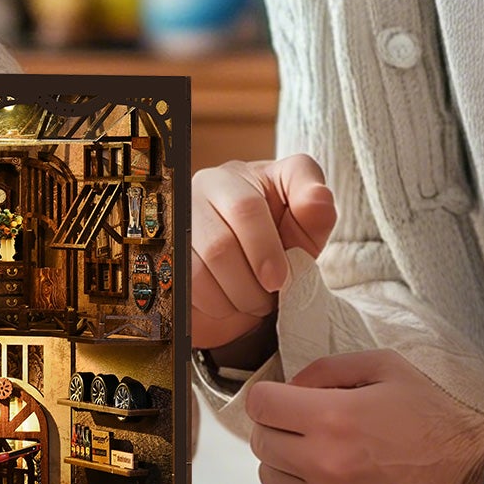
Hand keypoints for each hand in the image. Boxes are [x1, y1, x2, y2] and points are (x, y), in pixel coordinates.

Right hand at [191, 155, 337, 350]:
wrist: (254, 272)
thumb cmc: (282, 238)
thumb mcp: (306, 224)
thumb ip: (316, 208)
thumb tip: (318, 198)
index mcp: (236, 177)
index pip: (245, 208)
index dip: (265, 248)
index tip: (280, 278)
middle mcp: (198, 192)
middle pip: (219, 246)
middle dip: (251, 283)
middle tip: (270, 294)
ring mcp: (176, 222)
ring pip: (198, 272)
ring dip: (234, 298)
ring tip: (252, 298)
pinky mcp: (165, 256)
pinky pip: (184, 290)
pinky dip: (214, 307)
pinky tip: (228, 301)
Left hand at [244, 348, 483, 483]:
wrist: (474, 473)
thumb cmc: (434, 418)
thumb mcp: (383, 367)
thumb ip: (326, 370)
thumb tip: (290, 386)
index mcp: (332, 418)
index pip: (260, 405)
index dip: (268, 396)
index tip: (280, 398)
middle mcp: (325, 465)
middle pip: (261, 443)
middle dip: (277, 426)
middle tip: (303, 422)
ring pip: (271, 480)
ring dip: (285, 463)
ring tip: (318, 452)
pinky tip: (329, 481)